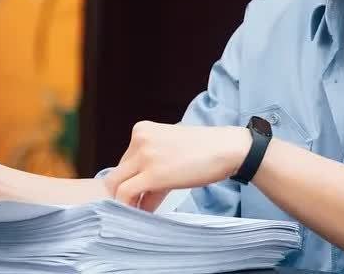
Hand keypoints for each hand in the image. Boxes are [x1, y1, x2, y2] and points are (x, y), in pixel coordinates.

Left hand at [102, 121, 251, 211]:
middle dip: (126, 193)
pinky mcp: (152, 173)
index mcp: (142, 129)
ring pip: (117, 185)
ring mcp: (144, 155)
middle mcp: (139, 139)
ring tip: (143, 211)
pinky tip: (143, 214)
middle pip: (118, 173)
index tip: (140, 194)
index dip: (131, 180)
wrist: (227, 148)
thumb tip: (138, 195)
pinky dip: (129, 206)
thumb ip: (151, 168)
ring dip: (127, 202)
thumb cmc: (204, 150)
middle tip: (140, 206)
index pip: (124, 161)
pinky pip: (126, 194)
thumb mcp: (171, 151)